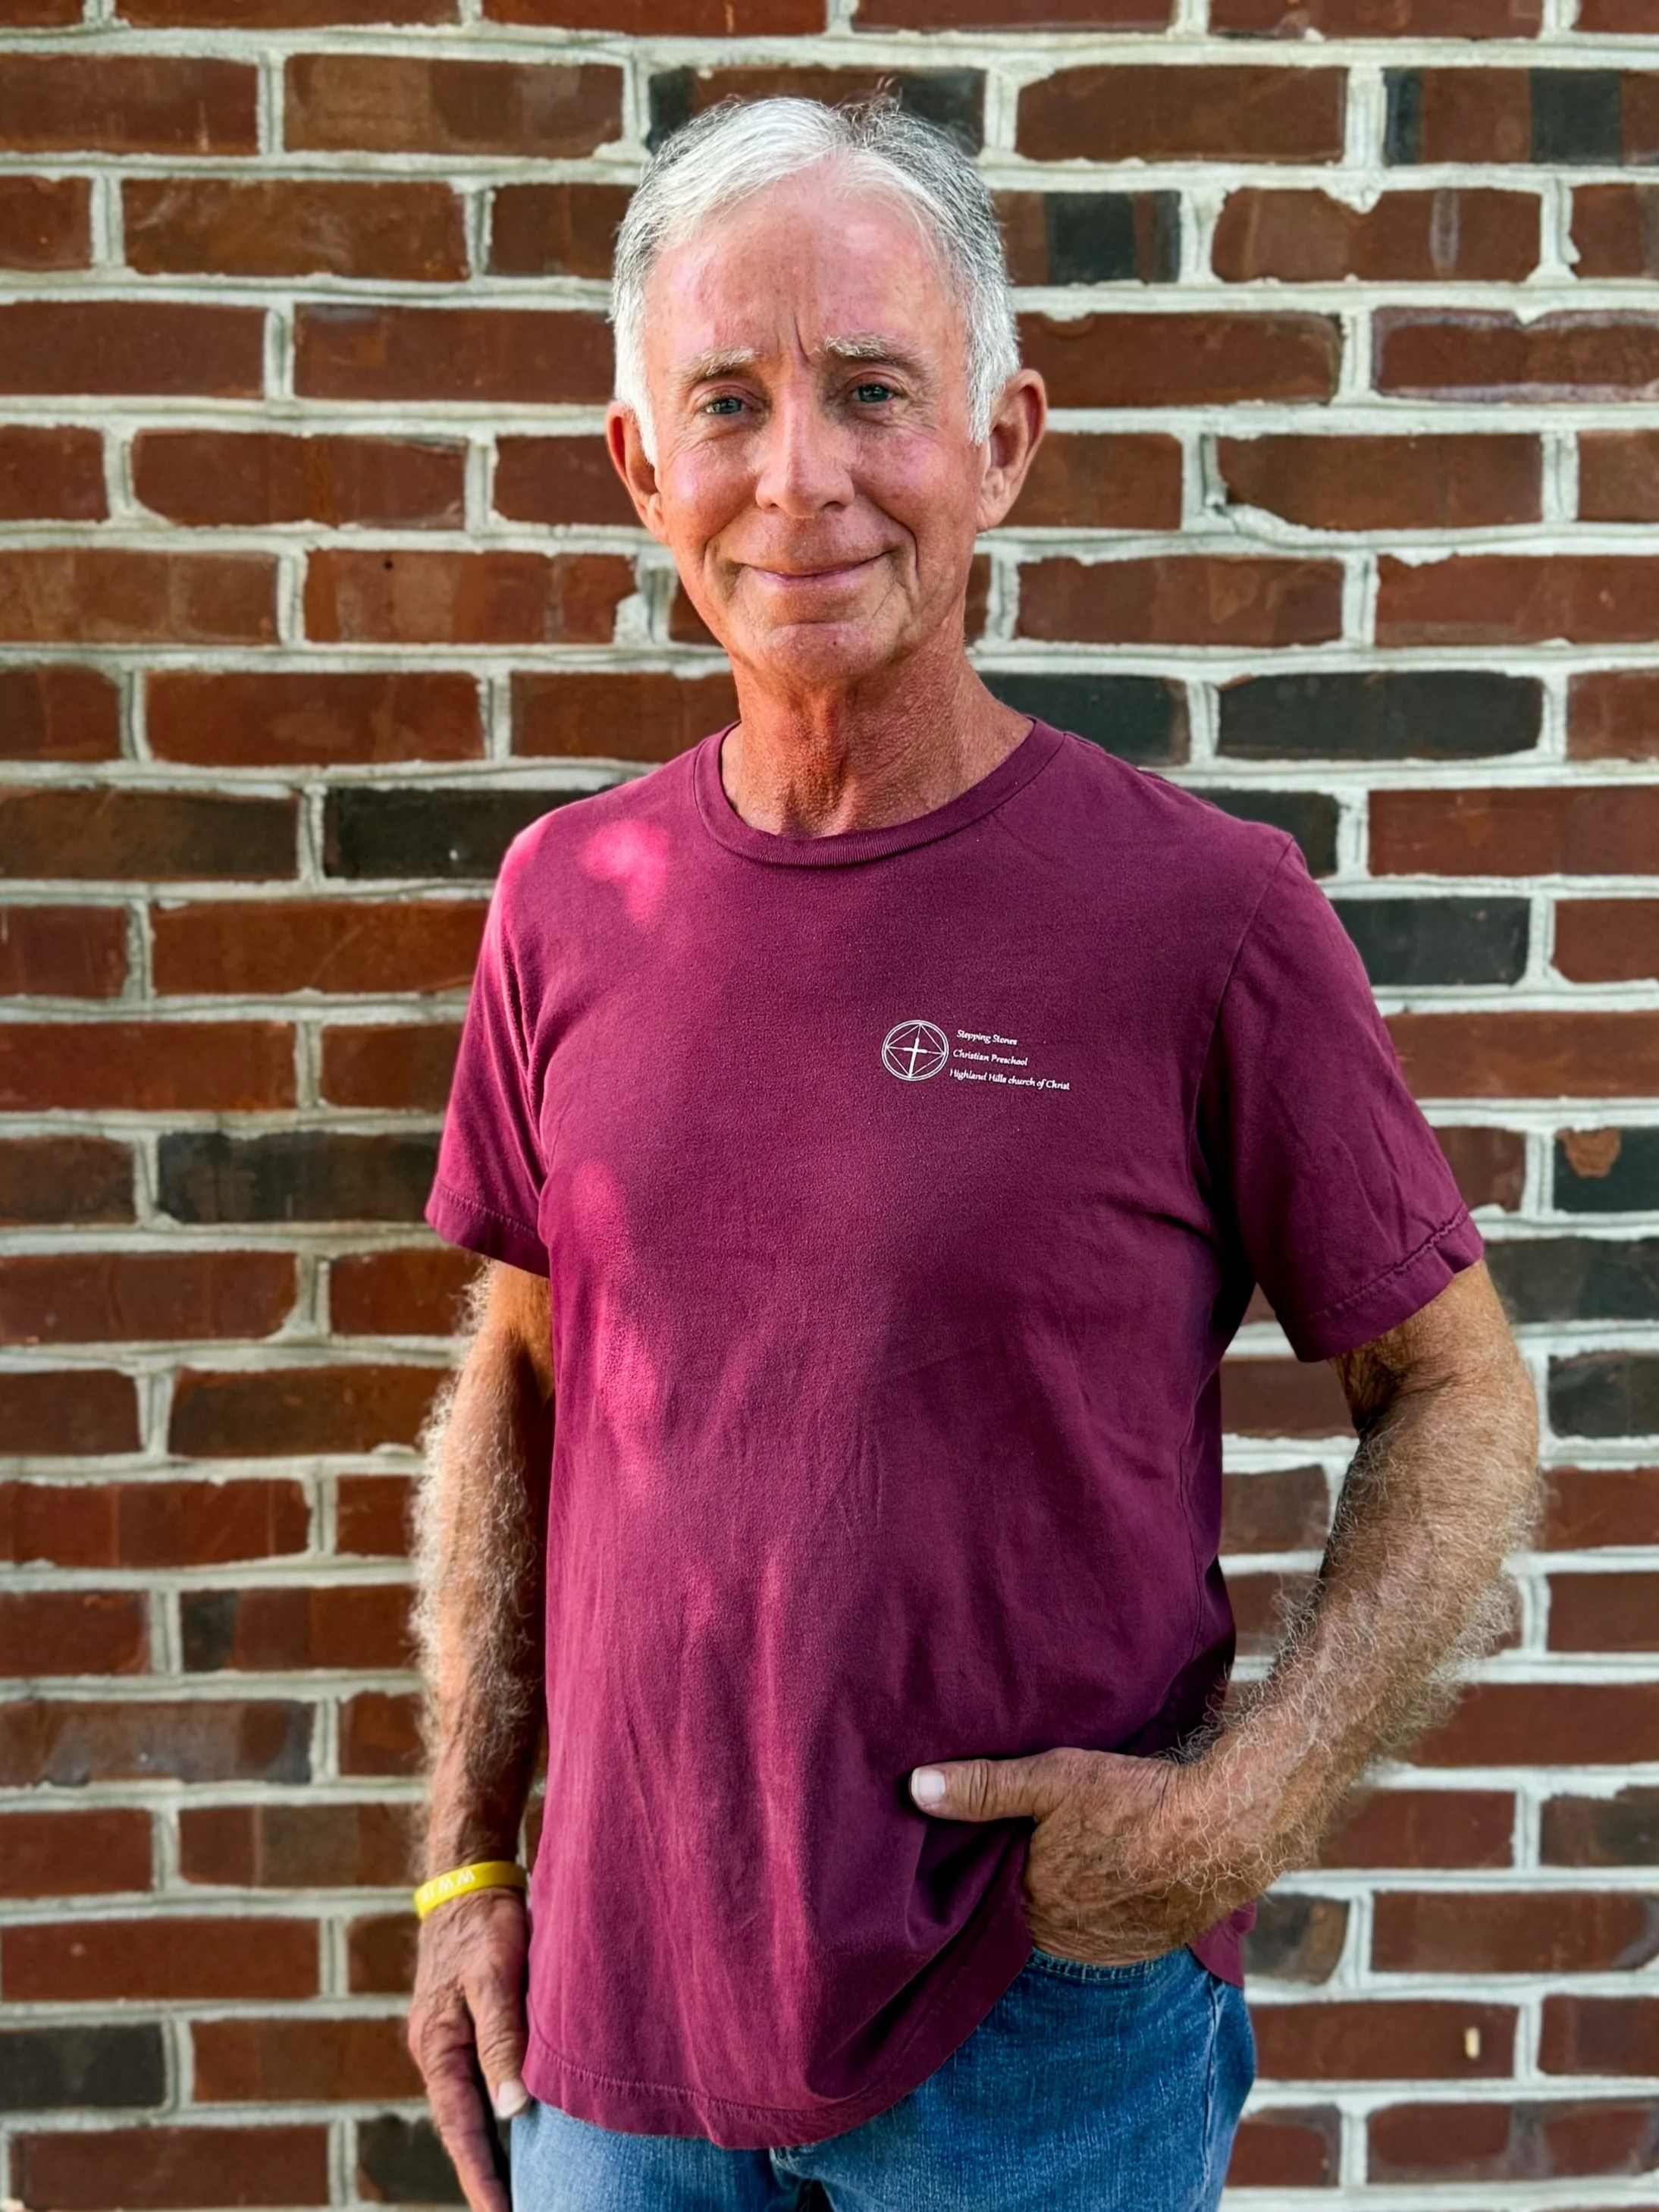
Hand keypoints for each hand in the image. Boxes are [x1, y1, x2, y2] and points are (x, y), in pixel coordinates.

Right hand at [408, 1886, 529, 2211]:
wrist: (471, 1876)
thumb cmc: (485, 1923)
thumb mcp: (495, 1977)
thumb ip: (502, 2040)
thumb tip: (511, 2110)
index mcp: (437, 2047)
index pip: (460, 2129)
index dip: (481, 2177)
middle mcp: (437, 2051)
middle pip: (460, 2128)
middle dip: (484, 2175)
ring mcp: (448, 2039)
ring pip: (469, 2108)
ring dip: (490, 2149)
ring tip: (520, 2189)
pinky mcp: (465, 2024)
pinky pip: (478, 2082)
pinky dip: (494, 2112)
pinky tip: (516, 2128)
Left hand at [910, 1744, 1271, 1967]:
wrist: (1222, 1833)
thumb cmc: (1133, 1801)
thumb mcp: (1051, 1779)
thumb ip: (984, 1787)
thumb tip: (916, 1788)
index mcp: (1030, 1903)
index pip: (983, 1897)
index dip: (976, 1872)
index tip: (969, 1848)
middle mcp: (1063, 1939)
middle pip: (1023, 1912)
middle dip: (1017, 1885)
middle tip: (1017, 1848)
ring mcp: (1106, 1949)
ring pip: (1063, 1925)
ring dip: (1058, 1900)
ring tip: (1061, 1860)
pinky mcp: (1145, 1947)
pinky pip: (1104, 1934)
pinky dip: (1096, 1911)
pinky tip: (1102, 1878)